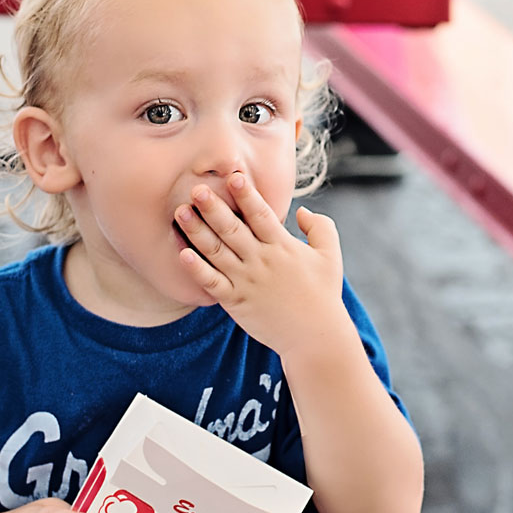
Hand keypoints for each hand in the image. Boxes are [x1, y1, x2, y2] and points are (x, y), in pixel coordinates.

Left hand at [175, 172, 346, 356]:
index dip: (246, 194)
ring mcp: (246, 282)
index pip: (261, 214)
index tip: (232, 175)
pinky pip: (212, 283)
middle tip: (196, 189)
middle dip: (213, 207)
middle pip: (232, 229)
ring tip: (181, 212)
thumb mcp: (331, 256)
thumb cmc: (324, 294)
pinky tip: (182, 254)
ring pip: (216, 252)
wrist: (315, 337)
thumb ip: (320, 227)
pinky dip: (196, 269)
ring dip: (197, 231)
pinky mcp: (236, 302)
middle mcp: (262, 261)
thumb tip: (301, 210)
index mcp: (282, 246)